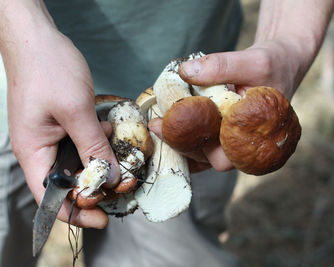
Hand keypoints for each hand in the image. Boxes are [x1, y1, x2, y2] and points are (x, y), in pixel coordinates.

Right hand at [5, 26, 118, 227]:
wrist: (39, 37)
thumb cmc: (48, 69)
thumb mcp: (76, 111)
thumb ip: (94, 146)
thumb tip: (111, 178)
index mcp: (33, 152)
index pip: (51, 196)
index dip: (76, 212)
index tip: (104, 218)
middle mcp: (42, 149)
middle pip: (68, 182)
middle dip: (96, 187)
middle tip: (124, 186)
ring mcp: (53, 136)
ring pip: (80, 162)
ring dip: (102, 164)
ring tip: (124, 162)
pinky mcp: (64, 123)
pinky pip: (83, 142)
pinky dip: (100, 143)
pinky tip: (112, 134)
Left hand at [149, 40, 309, 172]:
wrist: (281, 62)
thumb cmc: (273, 64)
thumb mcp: (252, 61)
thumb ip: (221, 66)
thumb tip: (184, 71)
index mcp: (257, 139)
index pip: (222, 158)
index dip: (192, 147)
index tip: (166, 128)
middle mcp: (245, 145)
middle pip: (207, 158)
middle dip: (180, 143)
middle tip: (155, 125)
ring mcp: (233, 138)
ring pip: (203, 150)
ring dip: (180, 139)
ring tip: (157, 122)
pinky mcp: (225, 129)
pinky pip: (204, 138)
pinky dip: (186, 132)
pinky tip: (169, 120)